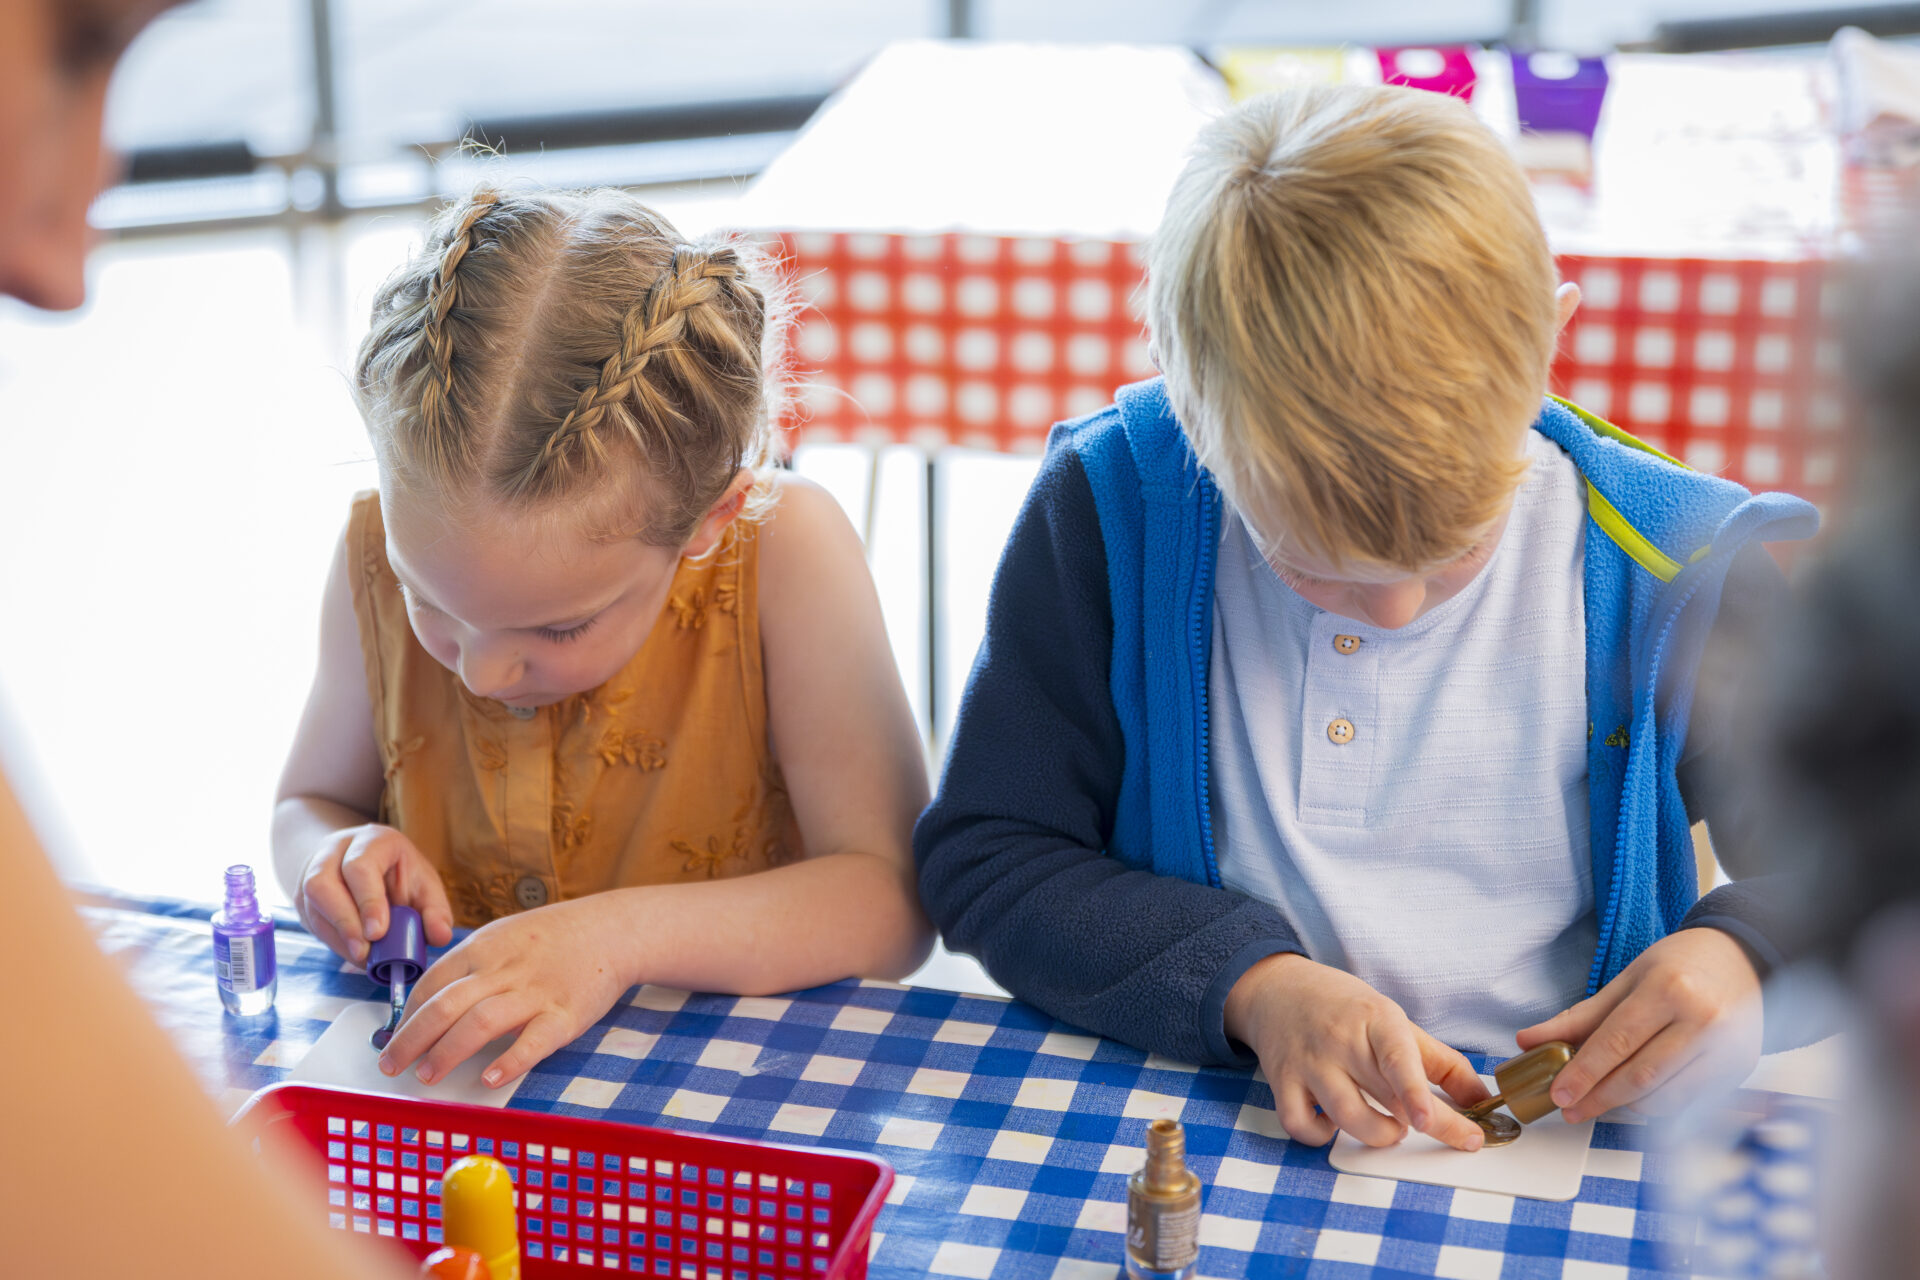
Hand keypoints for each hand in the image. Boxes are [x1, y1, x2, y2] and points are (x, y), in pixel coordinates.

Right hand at [296, 824, 453, 964]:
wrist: (365, 864)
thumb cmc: (400, 874)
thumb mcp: (424, 885)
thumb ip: (435, 910)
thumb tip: (440, 936)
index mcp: (373, 840)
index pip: (359, 867)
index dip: (367, 901)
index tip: (378, 932)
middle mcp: (336, 850)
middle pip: (323, 882)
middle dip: (345, 921)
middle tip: (365, 953)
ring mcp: (313, 870)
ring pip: (310, 900)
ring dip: (335, 933)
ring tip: (359, 955)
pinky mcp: (303, 894)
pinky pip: (310, 917)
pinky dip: (331, 939)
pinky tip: (351, 951)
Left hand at [376, 892, 633, 1087]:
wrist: (613, 930)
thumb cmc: (554, 937)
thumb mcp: (505, 935)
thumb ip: (471, 964)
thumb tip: (431, 1000)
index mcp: (484, 947)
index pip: (432, 982)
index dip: (406, 1014)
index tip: (392, 1039)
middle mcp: (504, 969)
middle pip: (446, 1005)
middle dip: (411, 1039)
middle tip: (390, 1066)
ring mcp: (536, 992)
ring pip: (481, 1023)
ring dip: (447, 1052)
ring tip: (426, 1076)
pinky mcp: (566, 1015)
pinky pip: (534, 1041)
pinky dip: (510, 1061)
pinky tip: (489, 1079)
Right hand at [1225, 953, 1492, 1150]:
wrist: (1278, 988)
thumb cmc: (1345, 1008)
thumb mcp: (1396, 1022)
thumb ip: (1442, 1062)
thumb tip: (1481, 1100)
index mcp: (1376, 1020)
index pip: (1397, 1058)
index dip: (1415, 1094)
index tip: (1430, 1121)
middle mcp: (1340, 1041)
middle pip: (1384, 1098)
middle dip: (1420, 1123)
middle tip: (1445, 1130)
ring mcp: (1309, 1063)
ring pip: (1346, 1117)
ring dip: (1378, 1135)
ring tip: (1390, 1127)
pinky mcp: (1283, 1082)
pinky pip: (1302, 1126)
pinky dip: (1321, 1136)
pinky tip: (1335, 1124)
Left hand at [1517, 928, 1761, 1123]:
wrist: (1741, 960)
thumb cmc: (1678, 966)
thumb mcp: (1626, 979)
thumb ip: (1580, 1016)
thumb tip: (1528, 1041)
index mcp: (1669, 989)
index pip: (1617, 1041)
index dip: (1584, 1073)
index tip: (1558, 1094)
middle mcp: (1703, 1021)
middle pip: (1640, 1076)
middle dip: (1598, 1098)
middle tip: (1569, 1109)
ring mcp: (1727, 1048)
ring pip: (1665, 1097)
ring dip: (1625, 1107)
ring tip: (1598, 1102)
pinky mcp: (1739, 1069)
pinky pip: (1688, 1102)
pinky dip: (1655, 1106)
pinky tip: (1633, 1099)